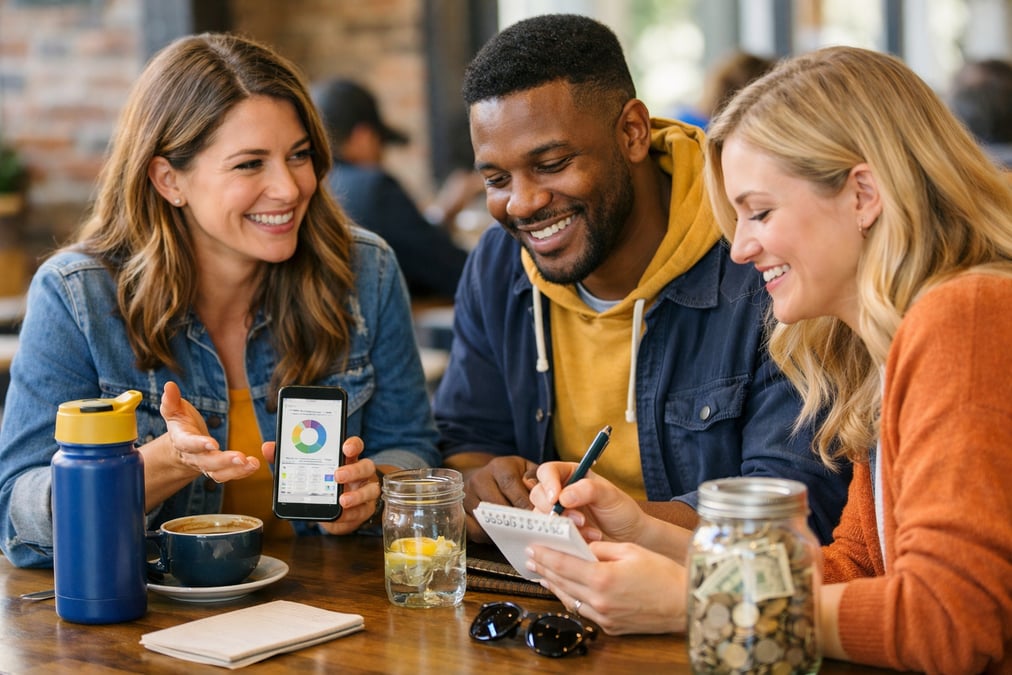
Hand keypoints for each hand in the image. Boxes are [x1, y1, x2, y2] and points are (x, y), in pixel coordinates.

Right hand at [160, 381, 257, 482]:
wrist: (182, 446)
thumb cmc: (181, 424)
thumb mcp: (175, 411)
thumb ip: (171, 400)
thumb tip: (169, 386)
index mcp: (182, 440)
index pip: (189, 444)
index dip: (199, 444)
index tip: (213, 443)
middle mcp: (194, 456)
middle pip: (207, 462)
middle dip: (223, 461)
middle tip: (241, 458)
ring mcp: (206, 465)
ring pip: (218, 473)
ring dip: (236, 470)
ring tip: (252, 463)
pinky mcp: (217, 470)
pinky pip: (228, 475)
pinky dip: (242, 472)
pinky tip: (253, 466)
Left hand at [261, 436, 379, 534]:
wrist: (336, 511)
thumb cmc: (322, 484)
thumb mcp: (307, 471)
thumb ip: (288, 458)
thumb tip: (268, 447)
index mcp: (346, 459)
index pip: (355, 446)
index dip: (352, 444)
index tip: (345, 447)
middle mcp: (360, 473)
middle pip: (365, 466)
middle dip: (353, 470)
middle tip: (337, 475)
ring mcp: (365, 490)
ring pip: (370, 489)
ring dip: (357, 495)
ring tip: (342, 500)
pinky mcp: (365, 509)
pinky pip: (363, 511)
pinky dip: (352, 513)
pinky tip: (342, 514)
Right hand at [461, 455, 538, 541]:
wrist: (487, 479)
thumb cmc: (514, 478)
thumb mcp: (527, 471)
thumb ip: (537, 479)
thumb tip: (542, 492)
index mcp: (499, 466)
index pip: (510, 485)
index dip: (524, 503)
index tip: (538, 517)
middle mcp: (479, 479)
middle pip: (497, 505)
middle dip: (516, 520)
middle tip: (531, 530)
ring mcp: (467, 497)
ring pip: (486, 520)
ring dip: (504, 530)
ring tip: (519, 534)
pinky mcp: (461, 513)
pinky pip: (475, 531)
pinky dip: (490, 537)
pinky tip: (503, 535)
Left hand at [526, 540, 687, 634]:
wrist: (685, 603)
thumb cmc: (663, 574)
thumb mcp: (630, 550)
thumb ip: (601, 548)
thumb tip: (584, 548)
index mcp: (602, 577)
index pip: (564, 564)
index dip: (546, 555)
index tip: (534, 547)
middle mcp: (599, 600)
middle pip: (562, 582)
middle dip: (544, 569)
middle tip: (531, 559)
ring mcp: (604, 616)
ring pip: (568, 599)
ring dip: (553, 585)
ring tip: (542, 574)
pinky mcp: (611, 626)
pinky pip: (583, 611)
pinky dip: (571, 598)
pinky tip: (566, 591)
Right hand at [529, 461, 647, 542]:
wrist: (629, 537)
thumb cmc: (621, 511)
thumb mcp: (610, 496)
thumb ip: (588, 490)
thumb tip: (562, 497)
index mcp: (570, 475)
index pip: (547, 472)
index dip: (547, 483)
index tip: (556, 498)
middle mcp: (560, 492)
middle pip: (538, 494)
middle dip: (554, 509)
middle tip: (579, 520)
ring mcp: (557, 513)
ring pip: (540, 517)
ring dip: (561, 526)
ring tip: (587, 530)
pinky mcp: (557, 533)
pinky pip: (549, 535)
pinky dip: (565, 539)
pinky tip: (586, 540)